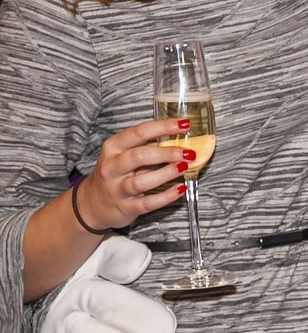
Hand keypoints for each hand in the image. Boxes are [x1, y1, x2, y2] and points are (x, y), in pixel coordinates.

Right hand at [75, 117, 192, 233]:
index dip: (163, 127)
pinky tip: (180, 189)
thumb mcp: (125, 155)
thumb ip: (148, 147)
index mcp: (113, 147)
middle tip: (189, 153)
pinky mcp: (125, 207)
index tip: (184, 124)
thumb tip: (181, 138)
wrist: (94, 204)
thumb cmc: (116, 174)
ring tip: (184, 167)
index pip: (139, 132)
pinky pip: (148, 203)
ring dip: (166, 173)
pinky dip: (166, 196)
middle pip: (139, 156)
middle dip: (167, 153)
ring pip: (141, 182)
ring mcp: (117, 189)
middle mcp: (112, 167)